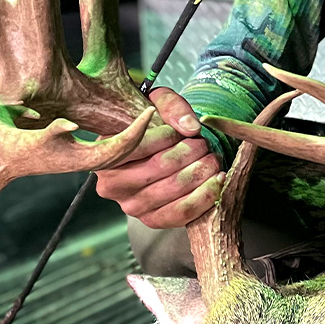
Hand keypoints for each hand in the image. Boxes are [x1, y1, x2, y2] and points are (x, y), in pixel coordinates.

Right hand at [94, 86, 224, 228]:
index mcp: (106, 155)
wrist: (148, 152)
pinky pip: (183, 213)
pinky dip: (206, 196)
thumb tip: (190, 127)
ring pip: (176, 189)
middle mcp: (112, 185)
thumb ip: (171, 106)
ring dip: (203, 171)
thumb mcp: (155, 103)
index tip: (184, 130)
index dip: (170, 135)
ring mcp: (131, 206)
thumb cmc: (149, 125)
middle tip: (205, 143)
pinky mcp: (152, 220)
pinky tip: (218, 179)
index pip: (141, 145)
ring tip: (214, 158)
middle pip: (162, 167)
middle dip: (192, 151)